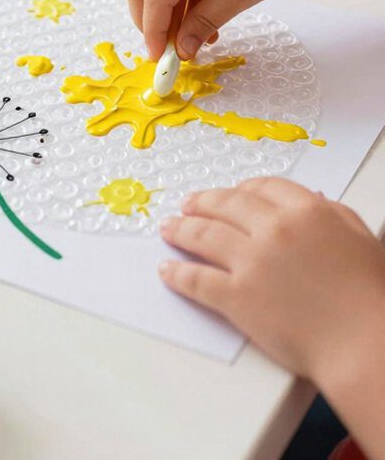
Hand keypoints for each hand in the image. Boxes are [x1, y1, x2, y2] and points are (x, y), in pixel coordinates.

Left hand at [159, 178, 384, 380]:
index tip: (230, 192)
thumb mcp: (358, 236)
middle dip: (203, 202)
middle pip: (227, 205)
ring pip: (205, 235)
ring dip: (182, 229)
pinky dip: (178, 273)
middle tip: (188, 204)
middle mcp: (274, 229)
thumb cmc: (369, 296)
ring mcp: (252, 262)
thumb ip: (330, 215)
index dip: (242, 189)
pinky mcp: (237, 298)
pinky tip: (167, 269)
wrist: (362, 343)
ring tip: (168, 228)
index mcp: (305, 211)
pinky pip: (198, 280)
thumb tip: (312, 204)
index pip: (262, 188)